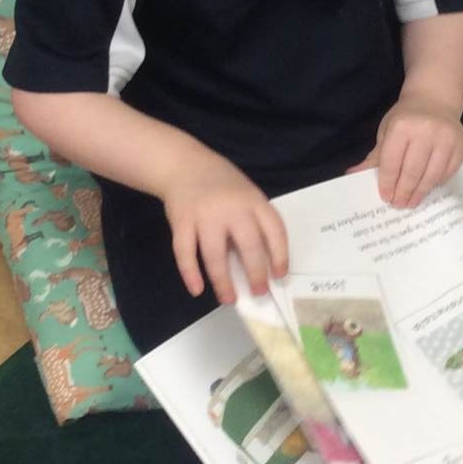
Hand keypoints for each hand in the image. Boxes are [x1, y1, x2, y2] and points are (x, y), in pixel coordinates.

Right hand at [161, 154, 287, 304]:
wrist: (184, 164)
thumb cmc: (222, 185)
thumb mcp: (246, 194)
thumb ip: (254, 221)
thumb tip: (262, 264)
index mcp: (253, 201)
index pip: (274, 230)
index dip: (280, 255)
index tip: (280, 275)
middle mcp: (232, 208)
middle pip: (248, 245)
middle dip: (256, 273)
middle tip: (259, 292)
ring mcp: (205, 215)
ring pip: (215, 255)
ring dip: (223, 281)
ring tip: (229, 299)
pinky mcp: (181, 221)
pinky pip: (185, 252)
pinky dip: (190, 273)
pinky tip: (197, 289)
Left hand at [349, 95, 462, 208]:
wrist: (434, 100)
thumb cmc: (406, 118)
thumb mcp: (386, 131)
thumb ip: (375, 156)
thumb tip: (353, 175)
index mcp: (402, 127)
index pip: (393, 162)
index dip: (388, 182)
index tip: (386, 197)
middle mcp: (426, 131)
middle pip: (413, 171)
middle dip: (404, 192)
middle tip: (399, 204)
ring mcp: (447, 139)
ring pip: (432, 175)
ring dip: (420, 192)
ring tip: (412, 202)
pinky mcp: (461, 147)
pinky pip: (448, 173)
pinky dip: (436, 183)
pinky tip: (427, 188)